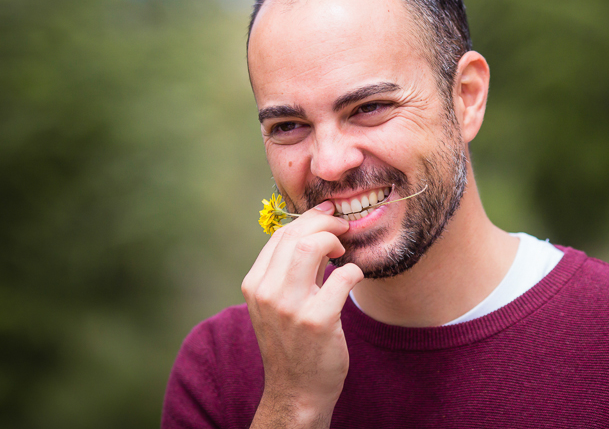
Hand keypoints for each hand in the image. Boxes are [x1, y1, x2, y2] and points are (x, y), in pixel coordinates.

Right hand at [242, 200, 363, 427]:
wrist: (296, 392)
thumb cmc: (292, 343)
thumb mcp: (281, 303)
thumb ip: (295, 269)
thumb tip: (319, 231)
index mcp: (254, 285)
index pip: (279, 235)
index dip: (308, 219)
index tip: (328, 216)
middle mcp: (266, 293)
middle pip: (295, 235)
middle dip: (324, 223)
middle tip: (343, 229)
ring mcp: (289, 307)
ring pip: (311, 247)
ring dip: (334, 240)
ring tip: (344, 250)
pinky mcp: (317, 321)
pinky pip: (341, 277)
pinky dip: (353, 271)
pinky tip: (354, 277)